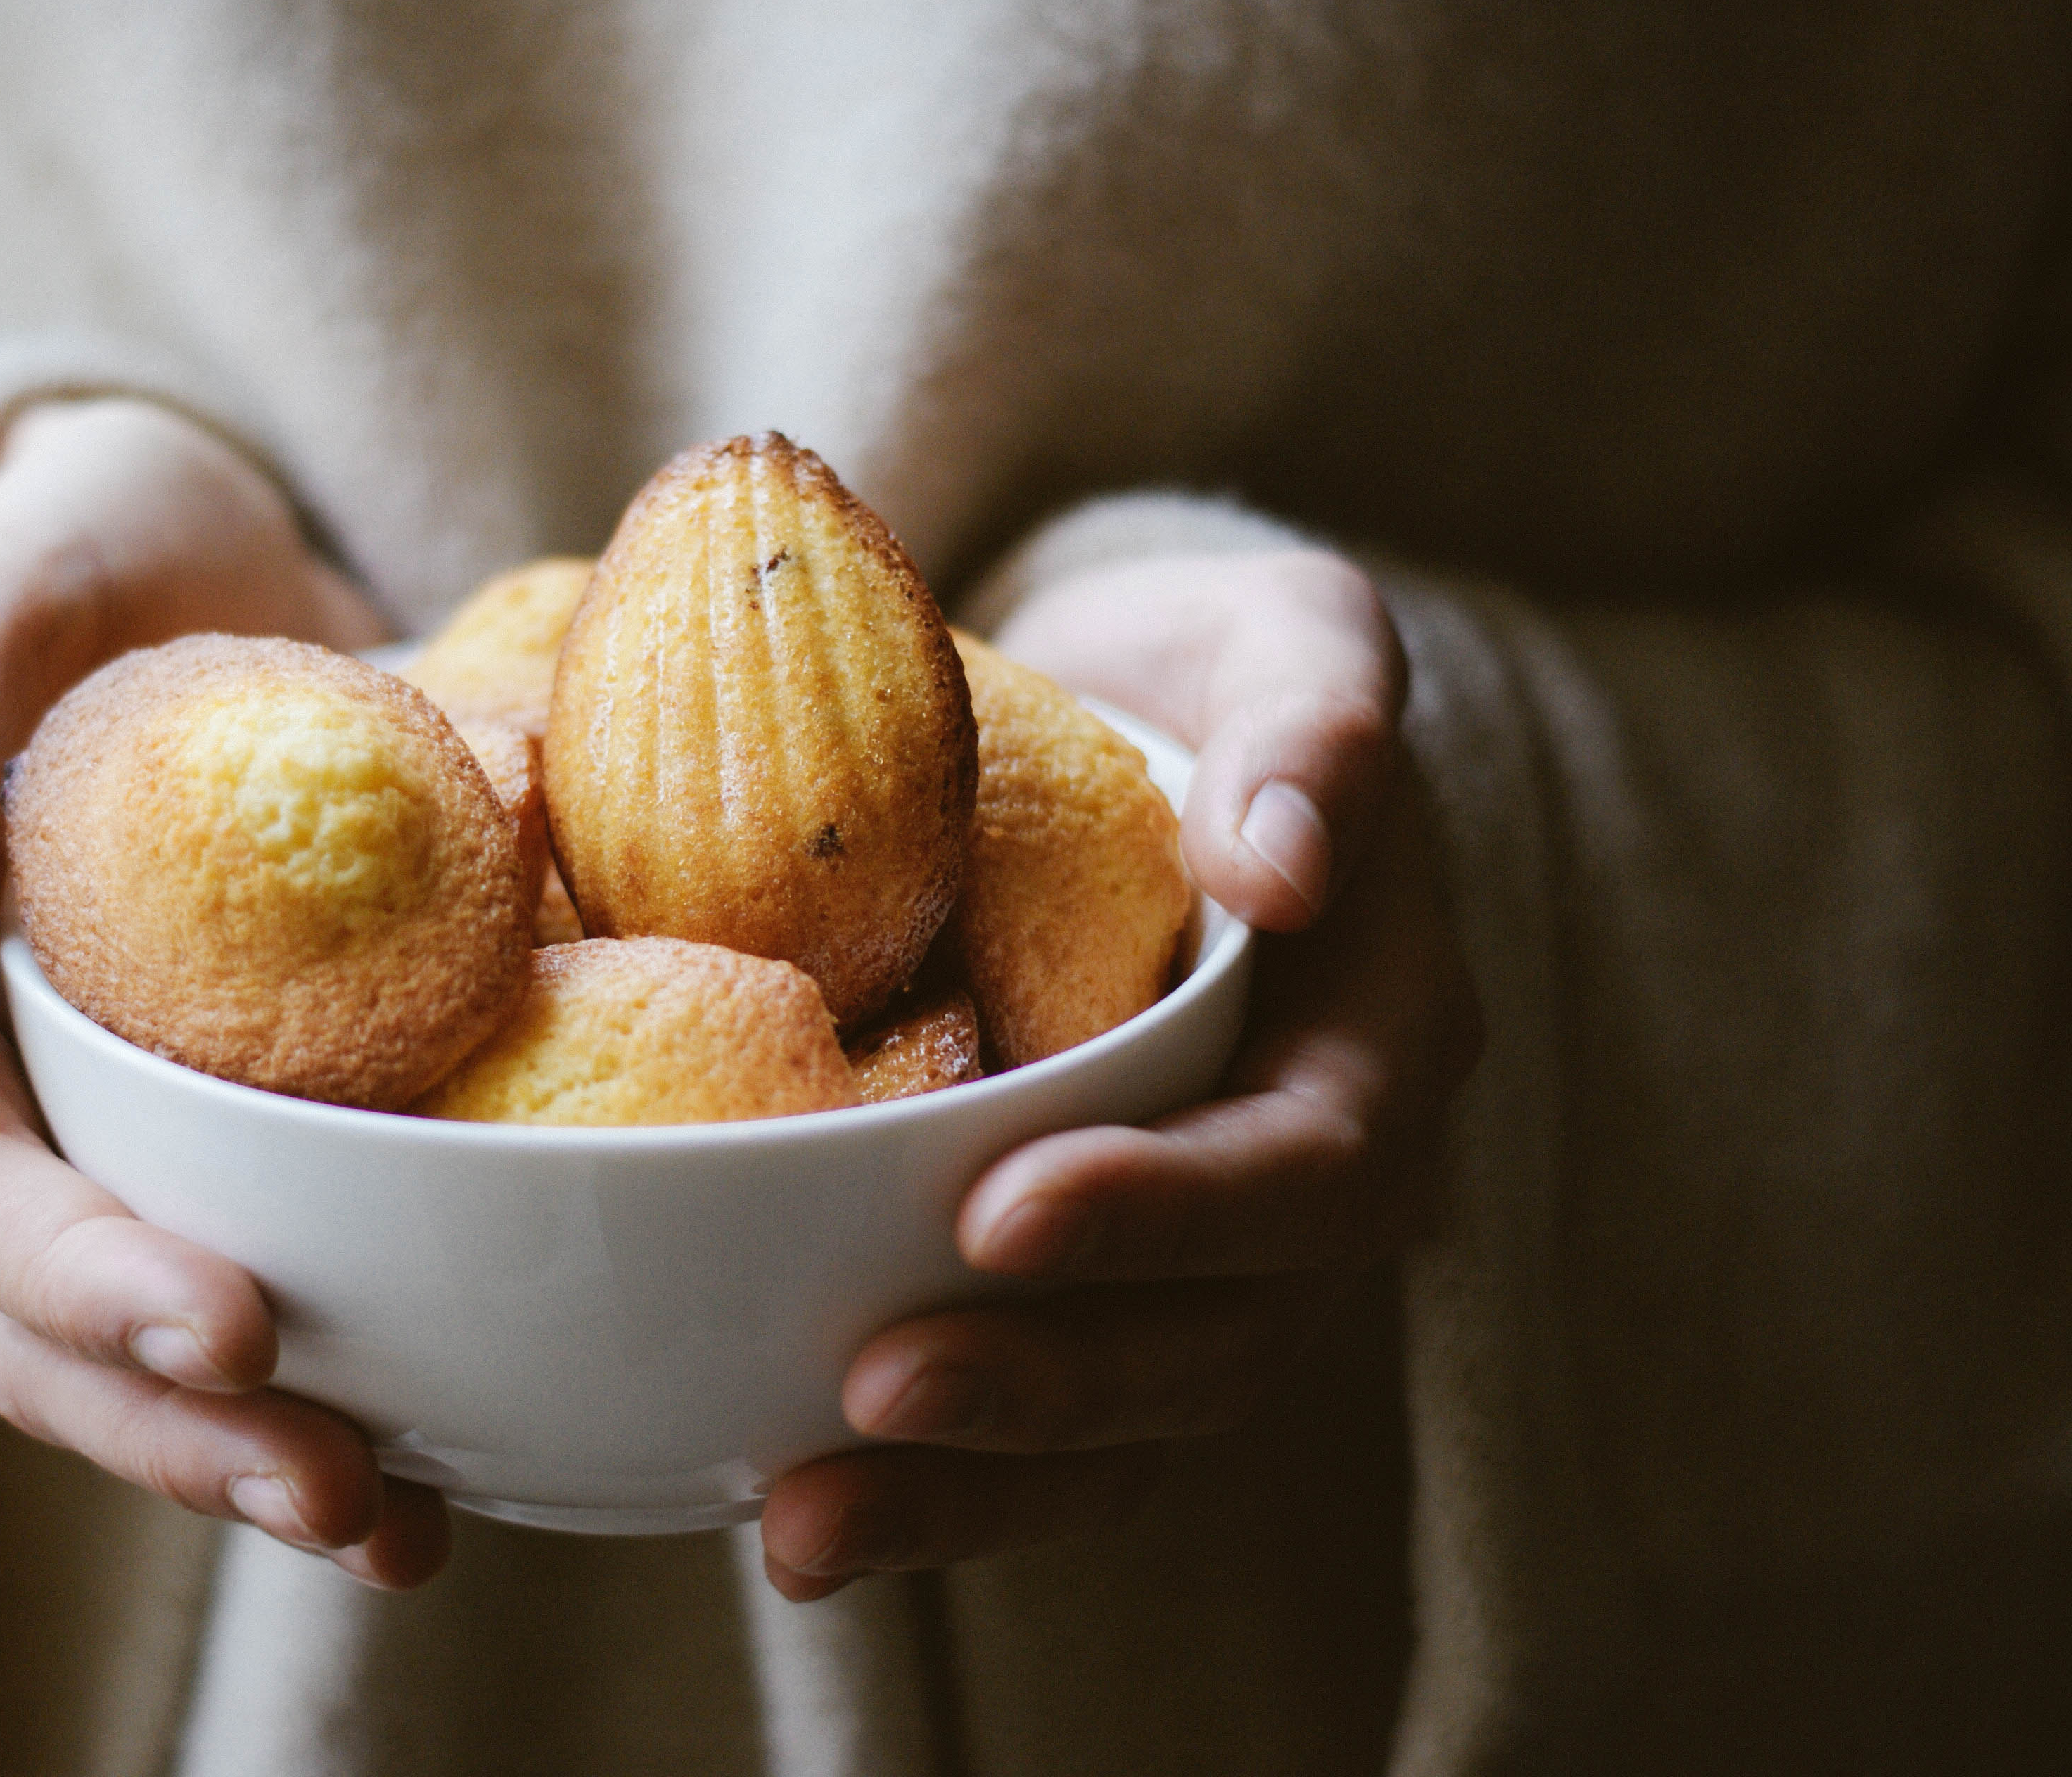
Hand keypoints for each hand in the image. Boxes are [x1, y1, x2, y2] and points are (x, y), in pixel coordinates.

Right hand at [0, 398, 450, 1587]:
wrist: (191, 536)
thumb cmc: (68, 544)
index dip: (80, 1277)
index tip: (230, 1328)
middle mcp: (4, 1101)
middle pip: (54, 1323)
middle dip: (184, 1426)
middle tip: (345, 1491)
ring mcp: (124, 1128)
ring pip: (155, 1342)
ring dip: (262, 1450)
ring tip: (397, 1522)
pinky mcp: (247, 1121)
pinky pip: (286, 1264)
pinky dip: (358, 1364)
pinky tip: (460, 1451)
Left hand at [761, 547, 1482, 1598]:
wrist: (1129, 731)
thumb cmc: (1207, 676)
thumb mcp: (1287, 639)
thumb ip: (1313, 726)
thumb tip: (1286, 864)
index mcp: (1378, 1044)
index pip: (1304, 1166)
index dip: (1169, 1212)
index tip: (1000, 1214)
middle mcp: (1309, 1184)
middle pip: (1213, 1343)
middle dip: (1049, 1385)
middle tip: (877, 1387)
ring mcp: (1203, 1264)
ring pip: (1120, 1424)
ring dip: (969, 1489)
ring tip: (801, 1524)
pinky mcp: (1094, 1291)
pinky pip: (1036, 1423)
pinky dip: (926, 1485)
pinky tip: (784, 1521)